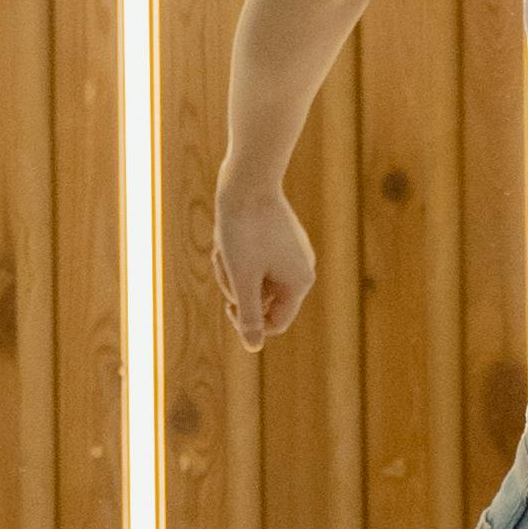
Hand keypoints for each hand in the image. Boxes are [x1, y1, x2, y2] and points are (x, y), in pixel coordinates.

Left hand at [212, 171, 313, 348]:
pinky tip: (230, 235)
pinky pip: (256, 260)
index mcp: (300, 283)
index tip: (229, 304)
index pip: (274, 324)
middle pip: (263, 301)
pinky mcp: (280, 238)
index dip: (248, 321)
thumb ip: (249, 316)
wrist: (247, 181)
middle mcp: (302, 269)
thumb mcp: (242, 279)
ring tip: (225, 246)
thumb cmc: (244, 231)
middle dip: (238, 287)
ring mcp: (292, 252)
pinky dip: (239, 255)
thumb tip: (252, 348)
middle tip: (225, 262)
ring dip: (234, 270)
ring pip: (255, 279)